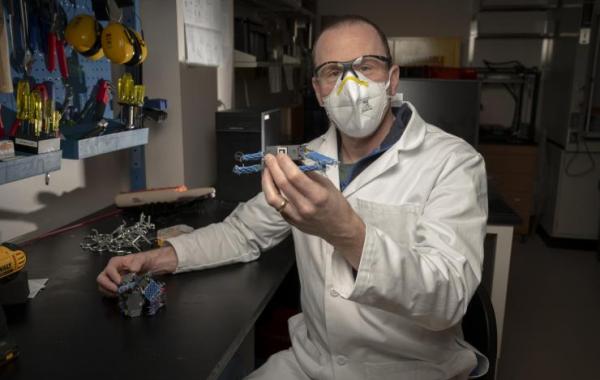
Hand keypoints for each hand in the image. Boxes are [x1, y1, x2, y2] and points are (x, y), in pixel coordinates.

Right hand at [96, 246, 176, 296]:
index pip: (109, 270)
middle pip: (101, 279)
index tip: (120, 282)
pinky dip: (112, 295)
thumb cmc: (144, 261)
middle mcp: (110, 270)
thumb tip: (132, 270)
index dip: (113, 277)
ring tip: (120, 294)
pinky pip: (108, 292)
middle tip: (117, 290)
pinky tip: (121, 295)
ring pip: (102, 286)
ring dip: (109, 292)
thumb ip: (137, 263)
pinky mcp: (114, 286)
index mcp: (115, 262)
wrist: (148, 267)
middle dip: (107, 286)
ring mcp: (111, 279)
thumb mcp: (142, 259)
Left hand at [262, 153, 364, 267]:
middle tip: (269, 158)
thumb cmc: (336, 204)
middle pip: (282, 184)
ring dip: (266, 181)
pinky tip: (272, 184)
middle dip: (273, 168)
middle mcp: (305, 207)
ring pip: (272, 198)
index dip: (284, 163)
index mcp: (317, 196)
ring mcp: (295, 217)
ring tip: (266, 170)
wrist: (339, 228)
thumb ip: (309, 173)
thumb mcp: (327, 184)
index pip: (295, 177)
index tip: (280, 155)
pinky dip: (272, 192)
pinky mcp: (290, 222)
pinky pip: (276, 205)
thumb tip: (292, 161)